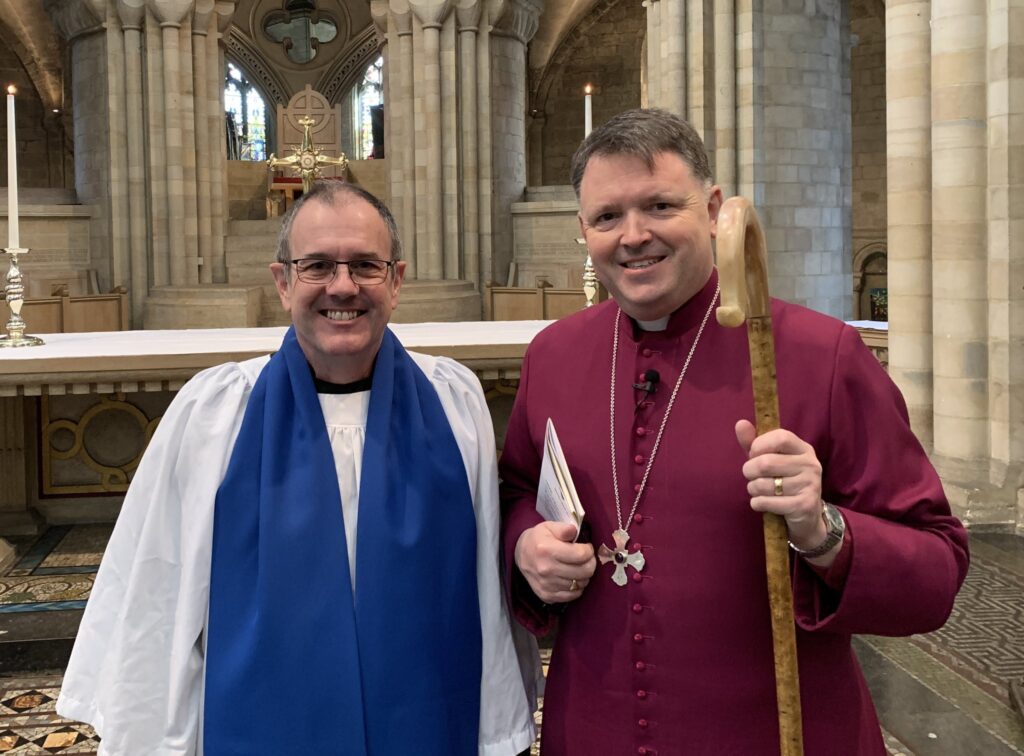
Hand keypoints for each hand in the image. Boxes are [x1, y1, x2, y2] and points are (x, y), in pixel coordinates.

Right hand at [514, 521, 596, 603]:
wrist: (521, 555)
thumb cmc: (538, 539)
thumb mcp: (549, 527)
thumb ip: (564, 528)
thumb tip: (575, 531)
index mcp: (547, 550)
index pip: (581, 555)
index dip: (589, 550)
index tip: (586, 548)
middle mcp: (546, 569)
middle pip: (584, 572)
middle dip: (591, 563)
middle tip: (587, 558)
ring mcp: (546, 585)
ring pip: (580, 584)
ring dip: (584, 576)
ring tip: (579, 567)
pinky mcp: (547, 596)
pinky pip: (572, 595)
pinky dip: (577, 588)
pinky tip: (572, 578)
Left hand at [735, 419, 826, 550]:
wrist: (806, 517)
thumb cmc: (783, 483)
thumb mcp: (770, 460)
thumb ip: (754, 443)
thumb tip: (740, 423)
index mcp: (803, 449)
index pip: (780, 437)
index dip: (759, 445)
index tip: (753, 454)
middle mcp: (810, 465)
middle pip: (766, 463)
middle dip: (749, 471)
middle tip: (751, 476)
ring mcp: (810, 485)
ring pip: (764, 485)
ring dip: (753, 489)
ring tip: (758, 490)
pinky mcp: (804, 505)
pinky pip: (767, 502)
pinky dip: (757, 503)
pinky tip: (762, 503)